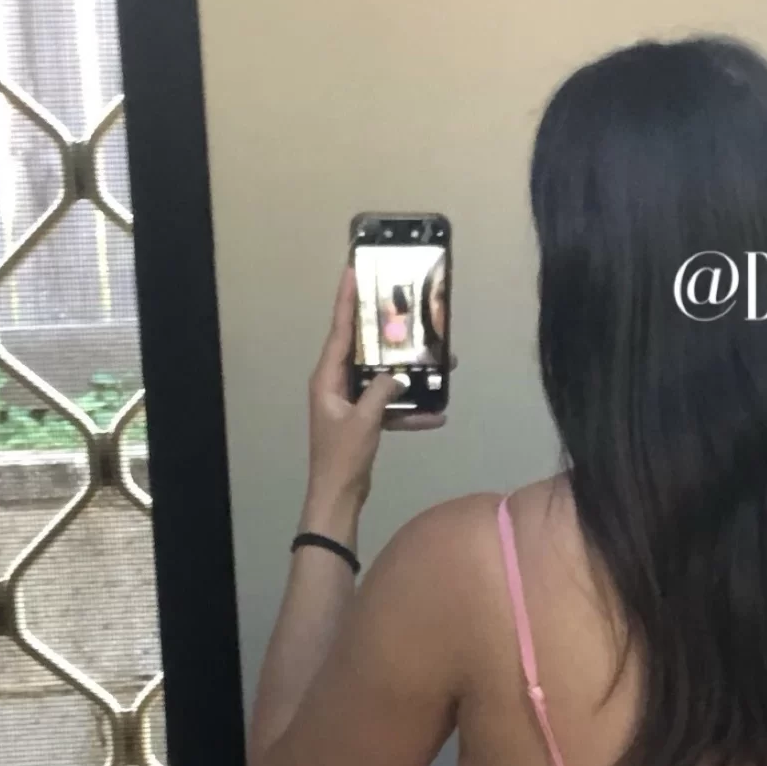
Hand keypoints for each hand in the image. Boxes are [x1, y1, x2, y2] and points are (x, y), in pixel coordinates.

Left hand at [305, 265, 444, 523]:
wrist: (338, 495)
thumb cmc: (342, 457)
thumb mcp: (365, 421)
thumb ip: (382, 392)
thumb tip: (400, 375)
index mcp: (327, 378)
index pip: (339, 330)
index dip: (347, 300)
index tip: (353, 270)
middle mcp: (336, 383)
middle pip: (364, 348)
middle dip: (388, 333)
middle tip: (408, 308)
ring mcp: (350, 401)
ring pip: (382, 376)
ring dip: (409, 373)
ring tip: (439, 362)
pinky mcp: (364, 418)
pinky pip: (390, 404)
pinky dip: (410, 409)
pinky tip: (437, 415)